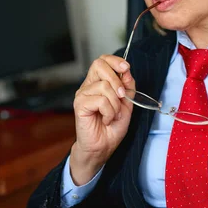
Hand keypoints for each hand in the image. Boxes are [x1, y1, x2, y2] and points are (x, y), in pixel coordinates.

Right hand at [70, 55, 134, 184]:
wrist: (103, 147)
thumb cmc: (112, 127)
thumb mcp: (126, 104)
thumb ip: (127, 87)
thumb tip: (127, 72)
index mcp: (98, 83)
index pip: (102, 60)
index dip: (115, 61)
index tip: (126, 69)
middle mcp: (88, 86)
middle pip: (99, 65)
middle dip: (116, 80)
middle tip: (121, 97)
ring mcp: (83, 94)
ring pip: (104, 86)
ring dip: (115, 104)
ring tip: (112, 115)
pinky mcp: (80, 104)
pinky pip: (101, 100)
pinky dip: (109, 111)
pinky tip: (106, 120)